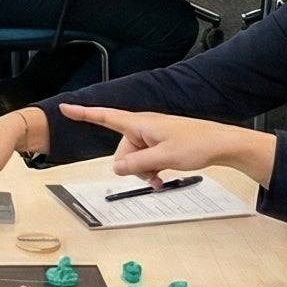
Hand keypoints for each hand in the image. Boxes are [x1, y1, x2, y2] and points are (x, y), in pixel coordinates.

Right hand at [55, 104, 275, 186]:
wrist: (222, 144)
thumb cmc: (196, 144)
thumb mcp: (162, 157)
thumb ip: (136, 163)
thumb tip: (117, 168)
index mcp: (140, 123)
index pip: (105, 116)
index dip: (84, 114)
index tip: (65, 108)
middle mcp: (144, 127)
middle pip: (121, 150)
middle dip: (131, 166)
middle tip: (150, 175)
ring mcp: (153, 136)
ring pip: (135, 158)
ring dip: (143, 171)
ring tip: (160, 178)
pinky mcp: (162, 144)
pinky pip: (147, 159)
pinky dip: (151, 169)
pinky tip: (161, 177)